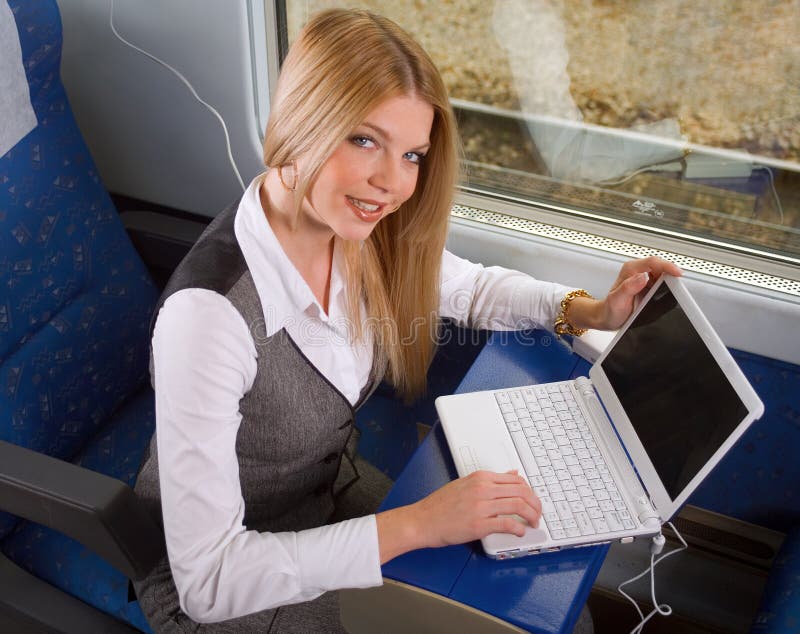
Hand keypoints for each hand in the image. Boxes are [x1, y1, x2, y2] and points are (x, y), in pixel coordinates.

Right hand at [376, 470, 540, 562]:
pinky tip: (520, 532)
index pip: (517, 480)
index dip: (530, 492)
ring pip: (519, 506)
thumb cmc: (440, 505)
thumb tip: (513, 474)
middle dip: (535, 504)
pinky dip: (519, 529)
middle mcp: (482, 488)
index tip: (532, 501)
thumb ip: (491, 480)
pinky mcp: (479, 524)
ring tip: (533, 523)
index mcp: (480, 477)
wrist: (422, 520)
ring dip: (531, 516)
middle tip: (537, 513)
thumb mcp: (466, 484)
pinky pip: (507, 524)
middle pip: (522, 492)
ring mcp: (481, 506)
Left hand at [569, 256, 681, 330]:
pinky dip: (667, 286)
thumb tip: (643, 277)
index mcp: (630, 270)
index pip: (653, 262)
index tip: (677, 273)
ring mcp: (642, 277)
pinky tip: (667, 294)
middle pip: (660, 266)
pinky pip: (661, 281)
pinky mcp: (647, 284)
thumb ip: (629, 287)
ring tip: (672, 291)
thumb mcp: (617, 300)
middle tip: (677, 286)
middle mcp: (637, 271)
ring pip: (662, 273)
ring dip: (670, 280)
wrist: (606, 317)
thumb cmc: (610, 310)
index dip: (667, 266)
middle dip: (671, 273)